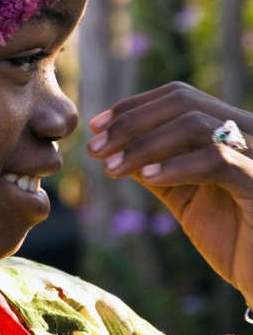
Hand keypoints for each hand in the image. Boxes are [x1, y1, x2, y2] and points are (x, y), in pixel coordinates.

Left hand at [87, 82, 252, 307]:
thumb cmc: (233, 238)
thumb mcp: (186, 199)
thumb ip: (158, 171)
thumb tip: (115, 149)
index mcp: (228, 130)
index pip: (177, 97)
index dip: (133, 107)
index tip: (97, 127)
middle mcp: (246, 131)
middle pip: (182, 102)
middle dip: (131, 122)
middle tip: (96, 148)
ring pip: (193, 124)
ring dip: (144, 144)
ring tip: (112, 168)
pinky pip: (216, 159)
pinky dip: (176, 165)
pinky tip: (147, 178)